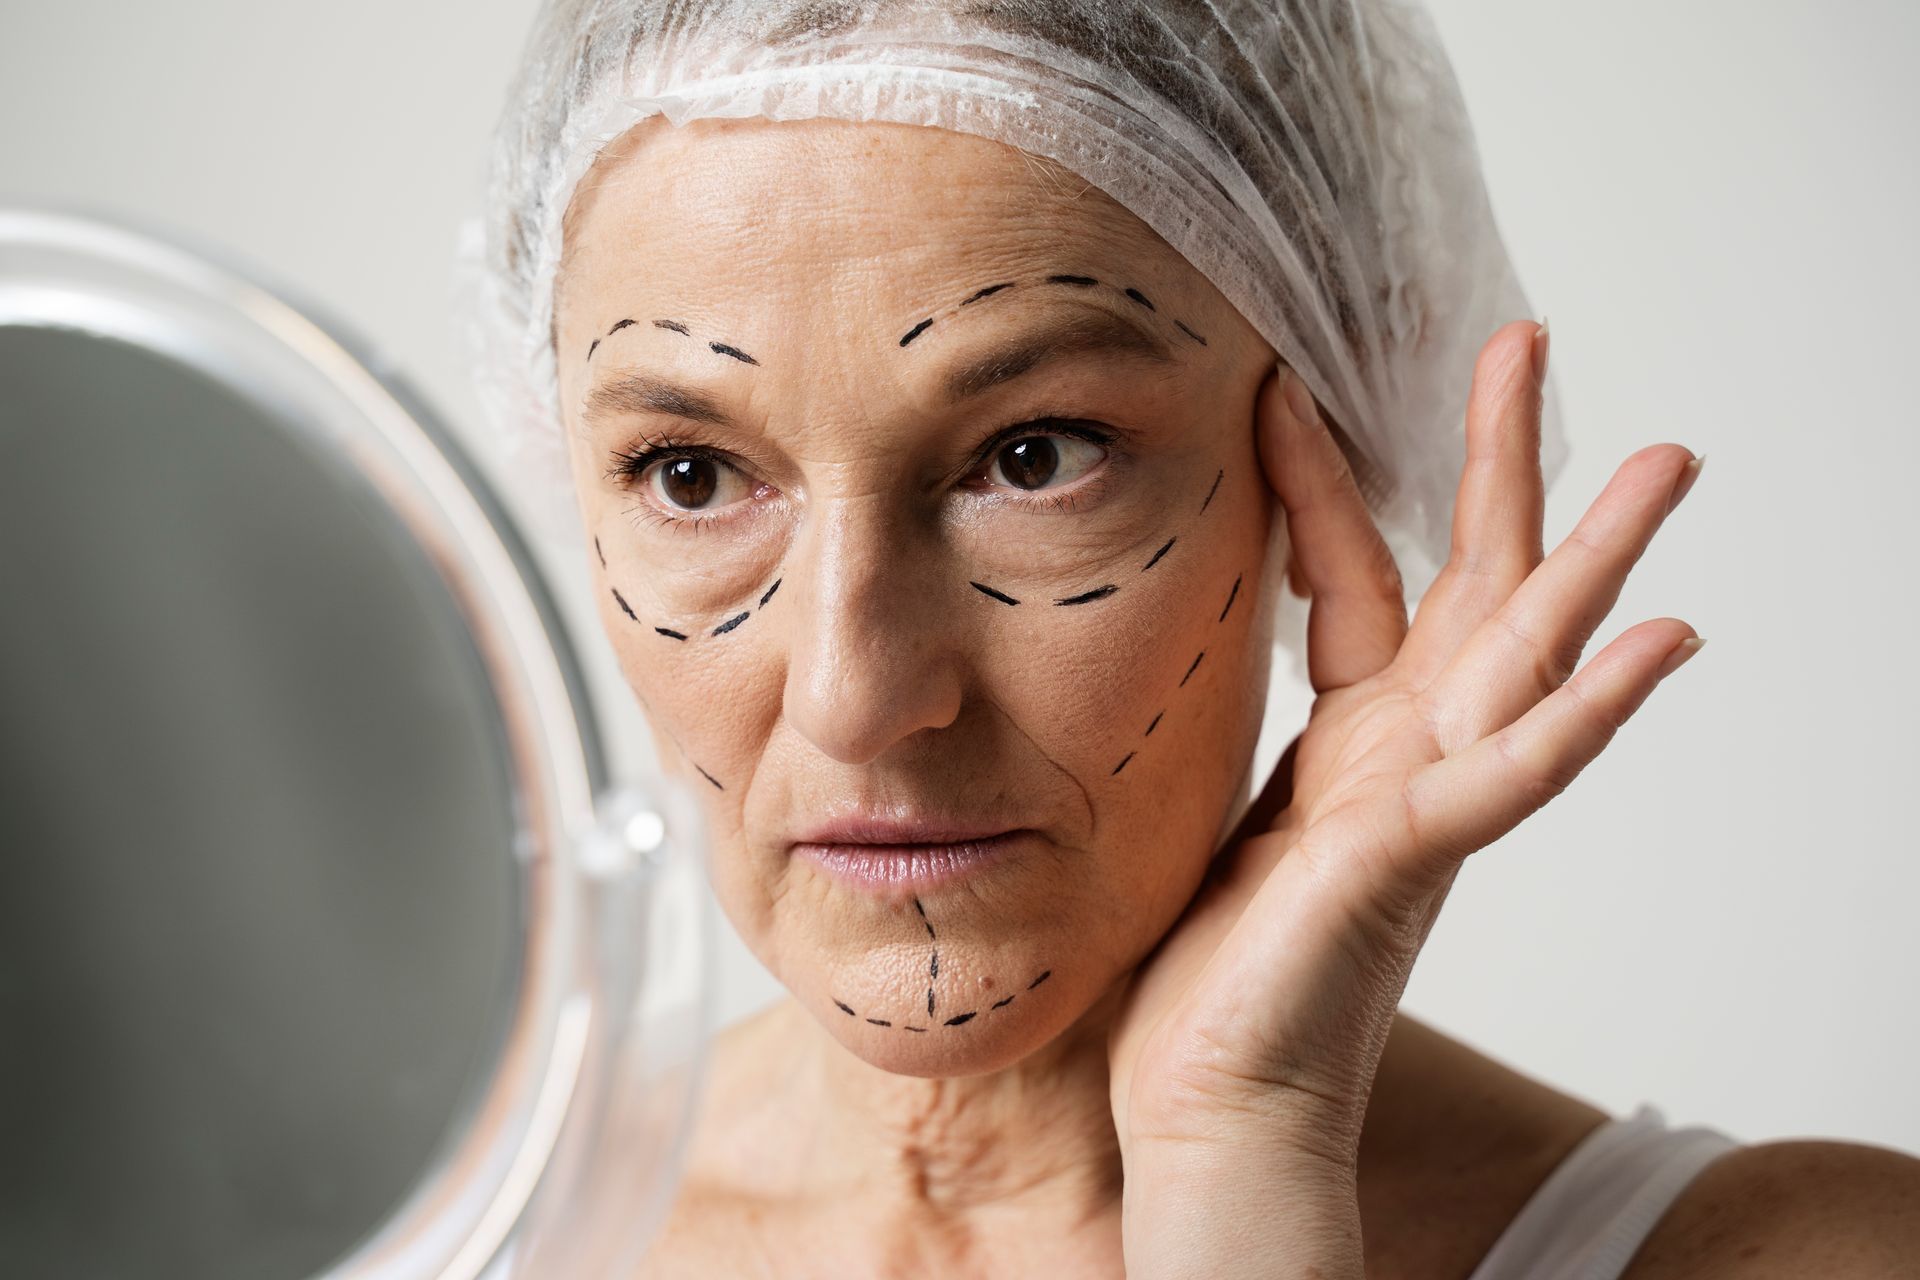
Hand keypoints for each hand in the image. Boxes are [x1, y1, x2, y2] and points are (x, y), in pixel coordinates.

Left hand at [1107, 320, 1704, 1274]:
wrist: (1207, 1100)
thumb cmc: (1209, 968)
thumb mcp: (1212, 806)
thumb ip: (1232, 727)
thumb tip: (1173, 649)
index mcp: (1351, 736)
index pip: (1350, 571)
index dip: (1319, 474)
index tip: (1281, 377)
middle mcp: (1405, 755)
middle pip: (1471, 581)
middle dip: (1499, 460)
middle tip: (1528, 337)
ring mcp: (1421, 804)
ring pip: (1526, 656)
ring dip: (1598, 558)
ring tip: (1665, 461)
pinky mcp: (1410, 861)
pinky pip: (1514, 775)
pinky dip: (1588, 710)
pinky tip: (1664, 640)